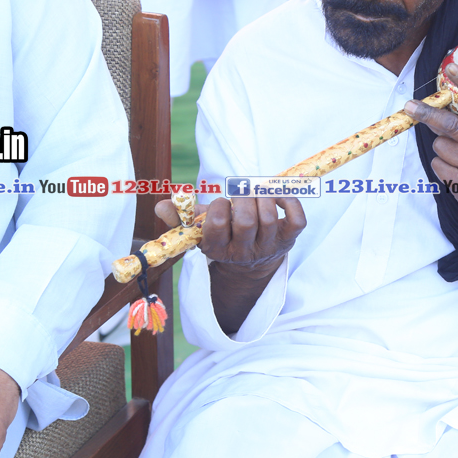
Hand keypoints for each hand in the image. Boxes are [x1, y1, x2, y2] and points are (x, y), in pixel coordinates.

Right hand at [155, 195, 304, 280]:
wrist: (252, 264)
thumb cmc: (224, 236)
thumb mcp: (199, 231)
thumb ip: (180, 217)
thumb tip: (161, 205)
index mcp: (218, 248)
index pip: (217, 226)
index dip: (219, 207)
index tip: (222, 203)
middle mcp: (244, 251)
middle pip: (246, 222)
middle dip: (243, 199)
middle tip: (241, 194)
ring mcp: (268, 246)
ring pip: (269, 218)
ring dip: (263, 197)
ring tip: (257, 192)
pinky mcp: (289, 240)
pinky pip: (297, 220)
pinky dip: (290, 201)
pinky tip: (278, 196)